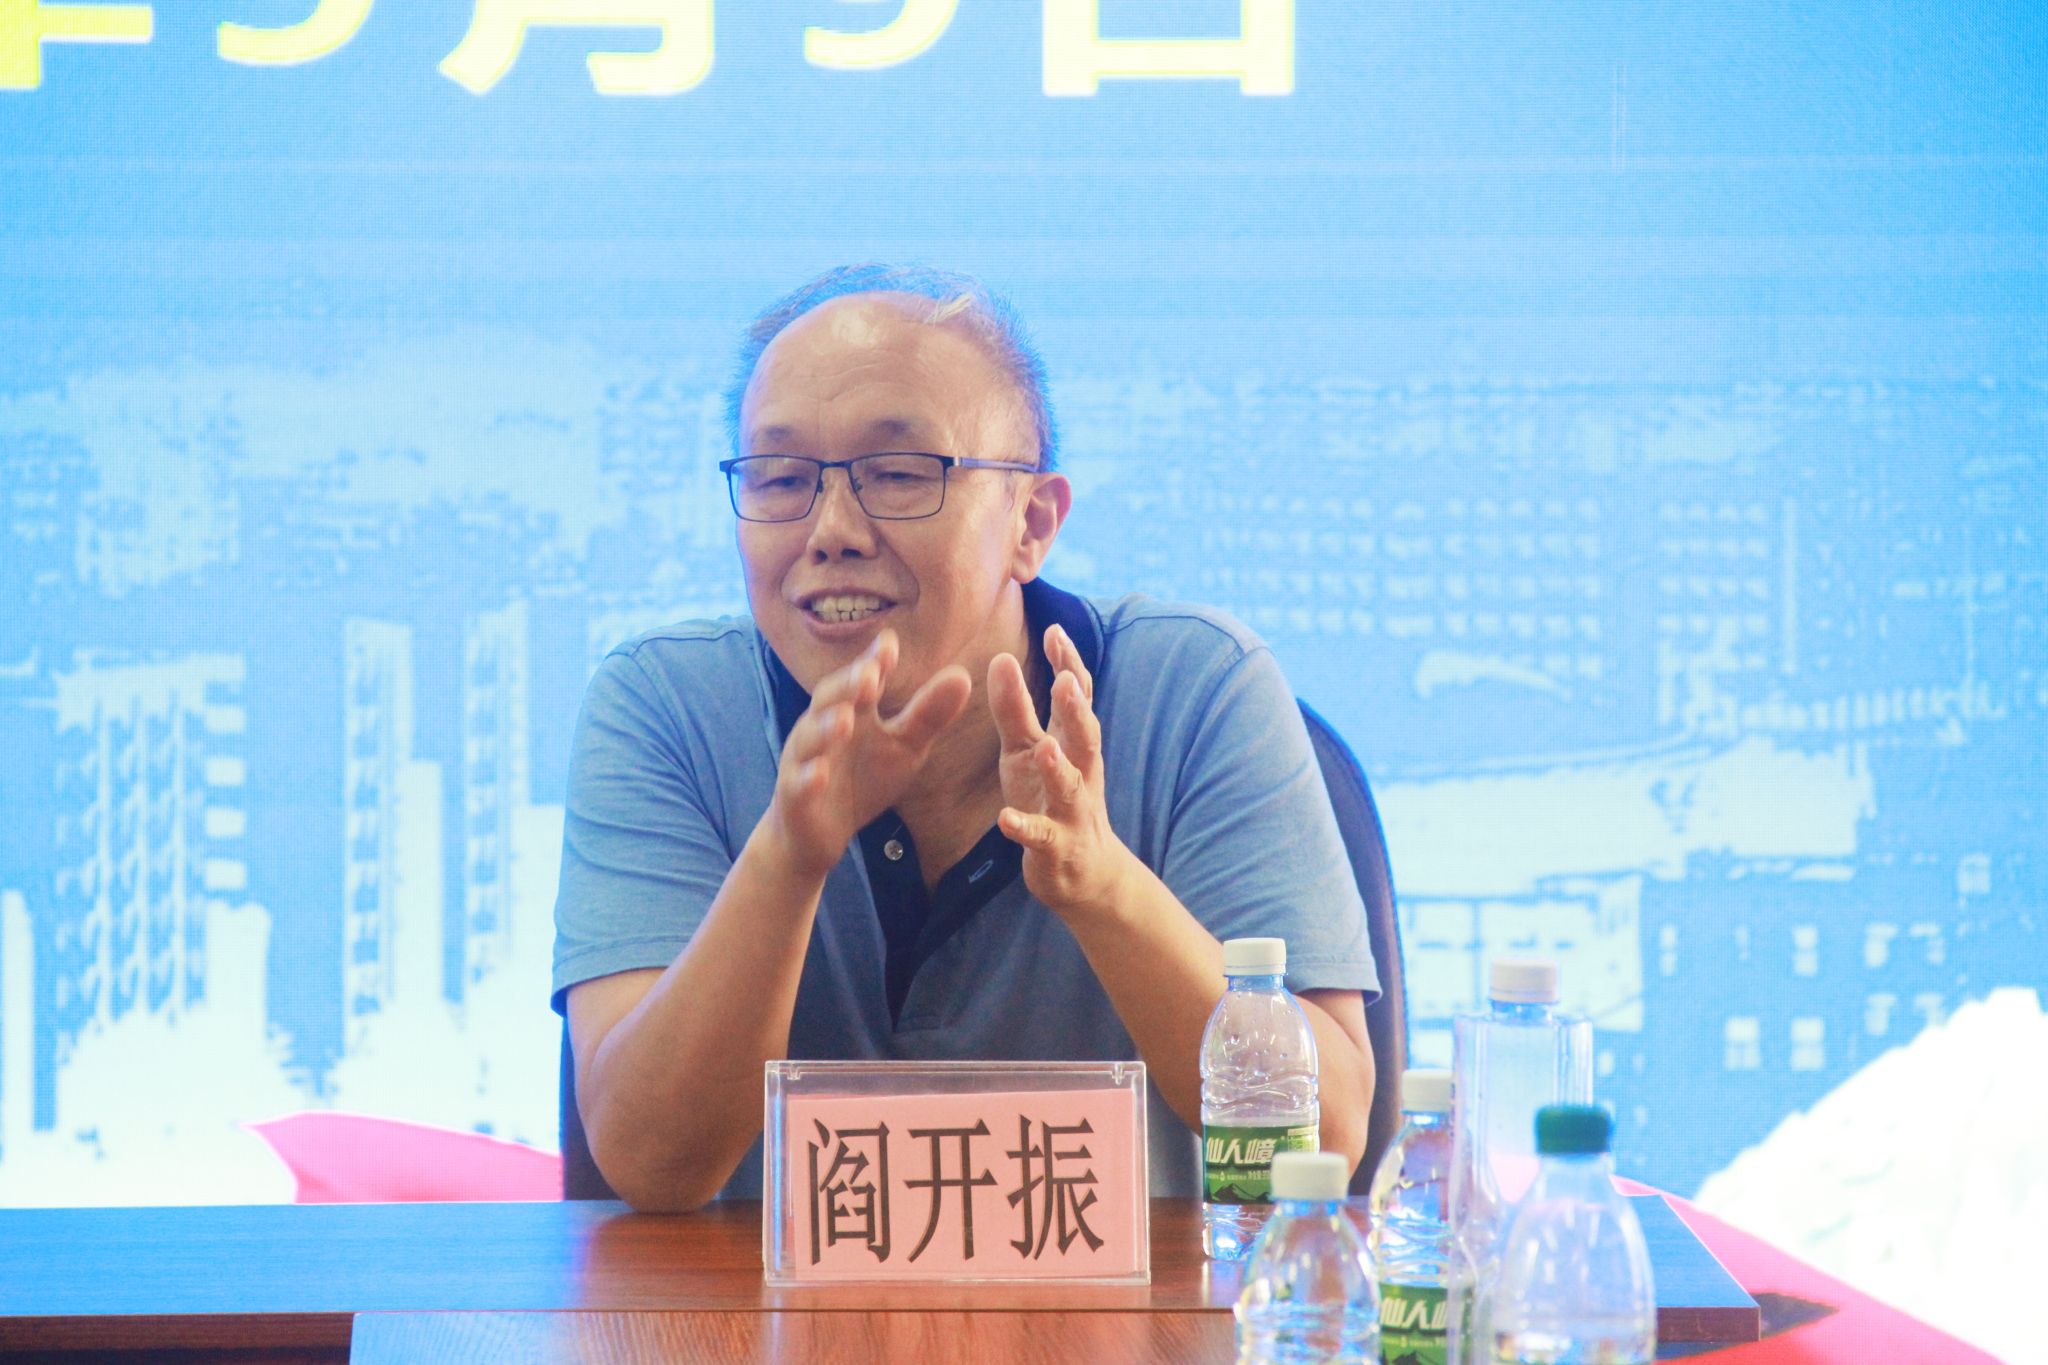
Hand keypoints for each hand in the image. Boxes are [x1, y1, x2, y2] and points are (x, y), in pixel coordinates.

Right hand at [768, 630, 971, 878]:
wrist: (820, 833)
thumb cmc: (863, 780)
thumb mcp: (904, 748)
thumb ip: (928, 715)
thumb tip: (963, 676)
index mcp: (852, 711)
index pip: (862, 679)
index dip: (874, 662)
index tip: (891, 644)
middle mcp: (822, 728)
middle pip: (829, 699)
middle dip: (848, 686)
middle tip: (871, 675)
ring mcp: (805, 761)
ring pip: (810, 739)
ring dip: (825, 728)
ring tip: (846, 721)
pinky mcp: (795, 797)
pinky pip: (799, 785)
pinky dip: (808, 778)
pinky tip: (820, 775)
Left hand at [989, 623, 1134, 919]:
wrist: (1082, 872)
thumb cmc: (1049, 798)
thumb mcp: (1025, 750)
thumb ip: (1015, 708)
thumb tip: (1001, 658)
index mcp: (1072, 744)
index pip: (1078, 698)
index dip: (1069, 665)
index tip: (1054, 630)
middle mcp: (1080, 772)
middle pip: (1085, 737)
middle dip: (1077, 711)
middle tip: (1065, 681)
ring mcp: (1071, 811)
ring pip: (1069, 787)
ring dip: (1059, 768)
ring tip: (1045, 747)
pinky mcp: (1056, 846)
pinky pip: (1041, 837)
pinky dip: (1025, 828)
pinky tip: (1005, 820)